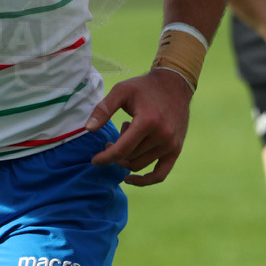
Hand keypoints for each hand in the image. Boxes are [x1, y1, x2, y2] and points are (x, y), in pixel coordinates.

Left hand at [86, 69, 192, 186]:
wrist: (174, 84)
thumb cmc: (144, 87)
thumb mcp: (121, 91)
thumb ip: (103, 109)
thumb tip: (88, 129)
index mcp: (147, 121)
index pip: (122, 149)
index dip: (105, 157)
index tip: (94, 160)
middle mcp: (161, 136)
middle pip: (130, 157)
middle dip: (114, 154)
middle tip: (108, 142)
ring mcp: (171, 145)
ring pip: (141, 164)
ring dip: (127, 157)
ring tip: (126, 138)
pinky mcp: (176, 149)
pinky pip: (160, 174)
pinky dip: (145, 180)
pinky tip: (130, 178)